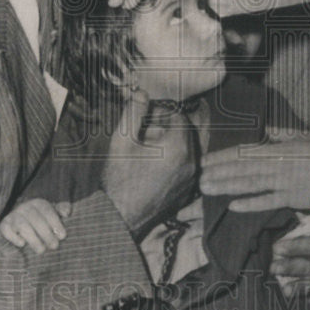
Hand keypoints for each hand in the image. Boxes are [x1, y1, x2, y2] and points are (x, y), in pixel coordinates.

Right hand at [0, 199, 70, 254]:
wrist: (19, 222)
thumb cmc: (41, 220)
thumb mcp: (52, 213)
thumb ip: (61, 210)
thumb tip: (67, 212)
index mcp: (38, 203)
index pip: (47, 210)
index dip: (55, 222)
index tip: (62, 236)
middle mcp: (25, 207)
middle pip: (35, 218)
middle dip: (46, 233)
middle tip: (54, 246)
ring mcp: (13, 216)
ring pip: (22, 225)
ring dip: (32, 238)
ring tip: (41, 250)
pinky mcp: (4, 225)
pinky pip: (6, 229)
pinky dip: (13, 236)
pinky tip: (22, 244)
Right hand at [102, 89, 195, 238]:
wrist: (119, 217)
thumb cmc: (119, 178)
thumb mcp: (122, 140)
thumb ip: (134, 113)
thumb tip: (142, 93)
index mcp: (178, 148)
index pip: (179, 117)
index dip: (161, 113)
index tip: (144, 118)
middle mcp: (191, 163)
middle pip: (185, 133)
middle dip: (166, 128)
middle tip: (143, 133)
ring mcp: (190, 179)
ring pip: (186, 150)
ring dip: (169, 144)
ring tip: (146, 150)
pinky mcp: (186, 191)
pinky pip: (185, 167)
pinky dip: (173, 161)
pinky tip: (151, 166)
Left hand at [200, 135, 309, 211]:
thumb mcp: (304, 135)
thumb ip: (282, 135)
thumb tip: (266, 132)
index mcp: (278, 147)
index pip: (243, 152)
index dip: (222, 157)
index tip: (205, 161)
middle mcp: (277, 164)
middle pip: (240, 169)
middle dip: (218, 173)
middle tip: (198, 179)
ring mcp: (284, 182)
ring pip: (248, 184)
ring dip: (226, 187)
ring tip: (207, 189)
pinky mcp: (294, 198)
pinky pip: (267, 202)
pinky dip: (250, 204)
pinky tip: (232, 206)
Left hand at [272, 214, 309, 304]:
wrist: (308, 231)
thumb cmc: (297, 223)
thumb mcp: (295, 217)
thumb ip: (288, 220)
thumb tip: (272, 216)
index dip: (295, 247)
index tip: (276, 248)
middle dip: (291, 268)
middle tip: (272, 267)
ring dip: (298, 287)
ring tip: (283, 289)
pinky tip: (309, 309)